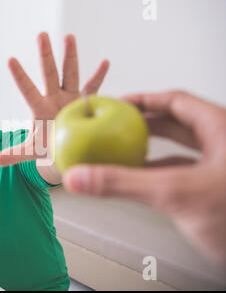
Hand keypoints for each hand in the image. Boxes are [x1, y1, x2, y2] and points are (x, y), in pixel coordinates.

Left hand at [0, 32, 108, 166]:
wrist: (65, 147)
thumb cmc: (47, 147)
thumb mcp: (31, 151)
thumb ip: (15, 154)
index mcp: (39, 107)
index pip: (28, 90)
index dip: (20, 76)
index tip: (10, 59)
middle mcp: (54, 98)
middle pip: (49, 74)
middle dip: (45, 56)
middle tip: (41, 35)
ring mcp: (69, 97)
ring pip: (70, 74)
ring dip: (70, 57)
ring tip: (68, 37)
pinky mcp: (84, 101)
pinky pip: (93, 88)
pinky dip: (99, 76)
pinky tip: (104, 62)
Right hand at [63, 90, 225, 265]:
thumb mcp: (175, 193)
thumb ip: (123, 183)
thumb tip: (81, 176)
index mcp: (221, 128)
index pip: (175, 100)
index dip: (143, 99)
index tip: (118, 101)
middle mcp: (223, 143)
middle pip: (177, 122)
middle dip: (143, 122)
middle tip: (115, 123)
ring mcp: (222, 167)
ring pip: (182, 147)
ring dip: (152, 148)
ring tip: (124, 150)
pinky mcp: (219, 189)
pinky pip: (184, 170)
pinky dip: (161, 171)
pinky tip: (145, 179)